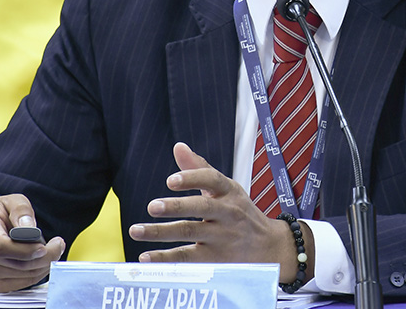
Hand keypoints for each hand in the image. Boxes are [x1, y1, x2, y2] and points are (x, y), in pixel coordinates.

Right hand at [0, 194, 64, 292]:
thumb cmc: (2, 212)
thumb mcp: (13, 201)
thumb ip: (22, 210)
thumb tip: (29, 229)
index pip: (1, 246)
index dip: (26, 250)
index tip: (44, 246)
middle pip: (15, 263)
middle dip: (43, 257)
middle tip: (57, 246)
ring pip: (20, 275)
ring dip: (42, 266)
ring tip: (50, 251)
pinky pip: (19, 285)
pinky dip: (35, 275)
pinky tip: (40, 262)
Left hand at [129, 143, 311, 284]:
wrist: (269, 248)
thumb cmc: (239, 213)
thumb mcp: (226, 189)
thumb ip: (200, 169)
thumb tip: (178, 146)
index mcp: (229, 192)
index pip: (212, 179)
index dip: (192, 178)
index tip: (171, 180)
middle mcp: (227, 213)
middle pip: (201, 208)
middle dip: (175, 206)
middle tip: (152, 206)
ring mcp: (222, 238)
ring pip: (190, 232)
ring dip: (161, 232)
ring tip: (136, 230)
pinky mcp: (216, 260)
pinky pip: (188, 258)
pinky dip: (166, 258)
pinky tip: (146, 256)